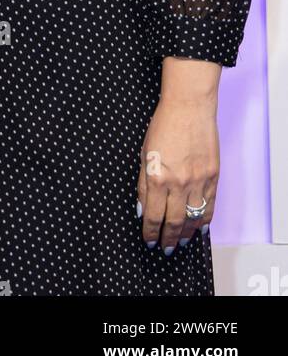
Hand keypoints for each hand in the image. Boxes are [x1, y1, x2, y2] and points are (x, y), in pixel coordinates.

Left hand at [137, 91, 218, 252]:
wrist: (189, 107)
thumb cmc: (163, 125)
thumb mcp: (144, 153)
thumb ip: (144, 184)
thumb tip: (143, 209)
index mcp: (157, 177)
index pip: (153, 216)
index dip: (150, 232)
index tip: (149, 240)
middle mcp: (179, 183)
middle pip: (173, 222)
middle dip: (167, 239)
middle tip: (164, 248)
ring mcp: (198, 181)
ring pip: (193, 218)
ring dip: (185, 234)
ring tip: (179, 242)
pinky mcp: (213, 176)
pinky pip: (210, 206)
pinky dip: (204, 220)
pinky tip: (199, 228)